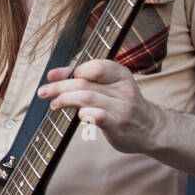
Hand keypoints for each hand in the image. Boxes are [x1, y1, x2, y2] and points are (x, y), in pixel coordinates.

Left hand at [37, 58, 164, 155]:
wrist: (152, 129)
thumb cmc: (124, 105)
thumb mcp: (111, 86)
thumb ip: (86, 79)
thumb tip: (53, 75)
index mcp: (121, 74)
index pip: (94, 66)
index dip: (71, 70)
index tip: (53, 77)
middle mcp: (123, 89)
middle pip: (85, 82)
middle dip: (59, 86)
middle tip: (42, 92)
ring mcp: (122, 108)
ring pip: (87, 97)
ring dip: (64, 100)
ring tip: (53, 105)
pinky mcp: (118, 126)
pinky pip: (97, 116)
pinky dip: (83, 114)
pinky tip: (77, 116)